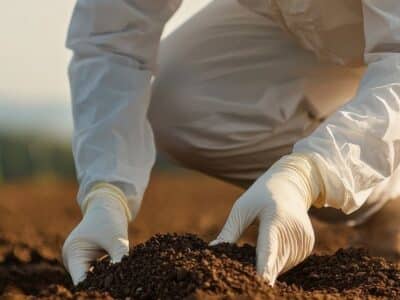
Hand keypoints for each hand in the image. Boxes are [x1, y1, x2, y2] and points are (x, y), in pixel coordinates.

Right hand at [62, 184, 130, 284]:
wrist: (107, 205)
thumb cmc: (110, 219)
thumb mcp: (117, 240)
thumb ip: (119, 259)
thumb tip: (126, 280)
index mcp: (74, 253)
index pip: (81, 281)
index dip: (95, 288)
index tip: (110, 292)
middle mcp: (71, 259)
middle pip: (85, 282)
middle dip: (101, 286)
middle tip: (120, 291)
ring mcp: (77, 260)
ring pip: (91, 278)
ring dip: (104, 281)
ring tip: (121, 287)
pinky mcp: (85, 260)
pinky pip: (95, 273)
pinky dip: (105, 275)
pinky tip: (119, 280)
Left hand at [211, 154, 321, 284]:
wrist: (288, 185)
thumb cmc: (259, 197)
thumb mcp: (241, 210)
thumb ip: (229, 232)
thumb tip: (211, 250)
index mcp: (275, 217)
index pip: (269, 248)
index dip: (264, 268)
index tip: (261, 282)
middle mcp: (293, 228)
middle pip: (275, 261)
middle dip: (261, 271)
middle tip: (247, 277)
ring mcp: (303, 236)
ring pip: (282, 265)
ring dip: (270, 264)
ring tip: (263, 240)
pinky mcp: (308, 242)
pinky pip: (290, 261)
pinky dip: (279, 260)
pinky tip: (275, 243)